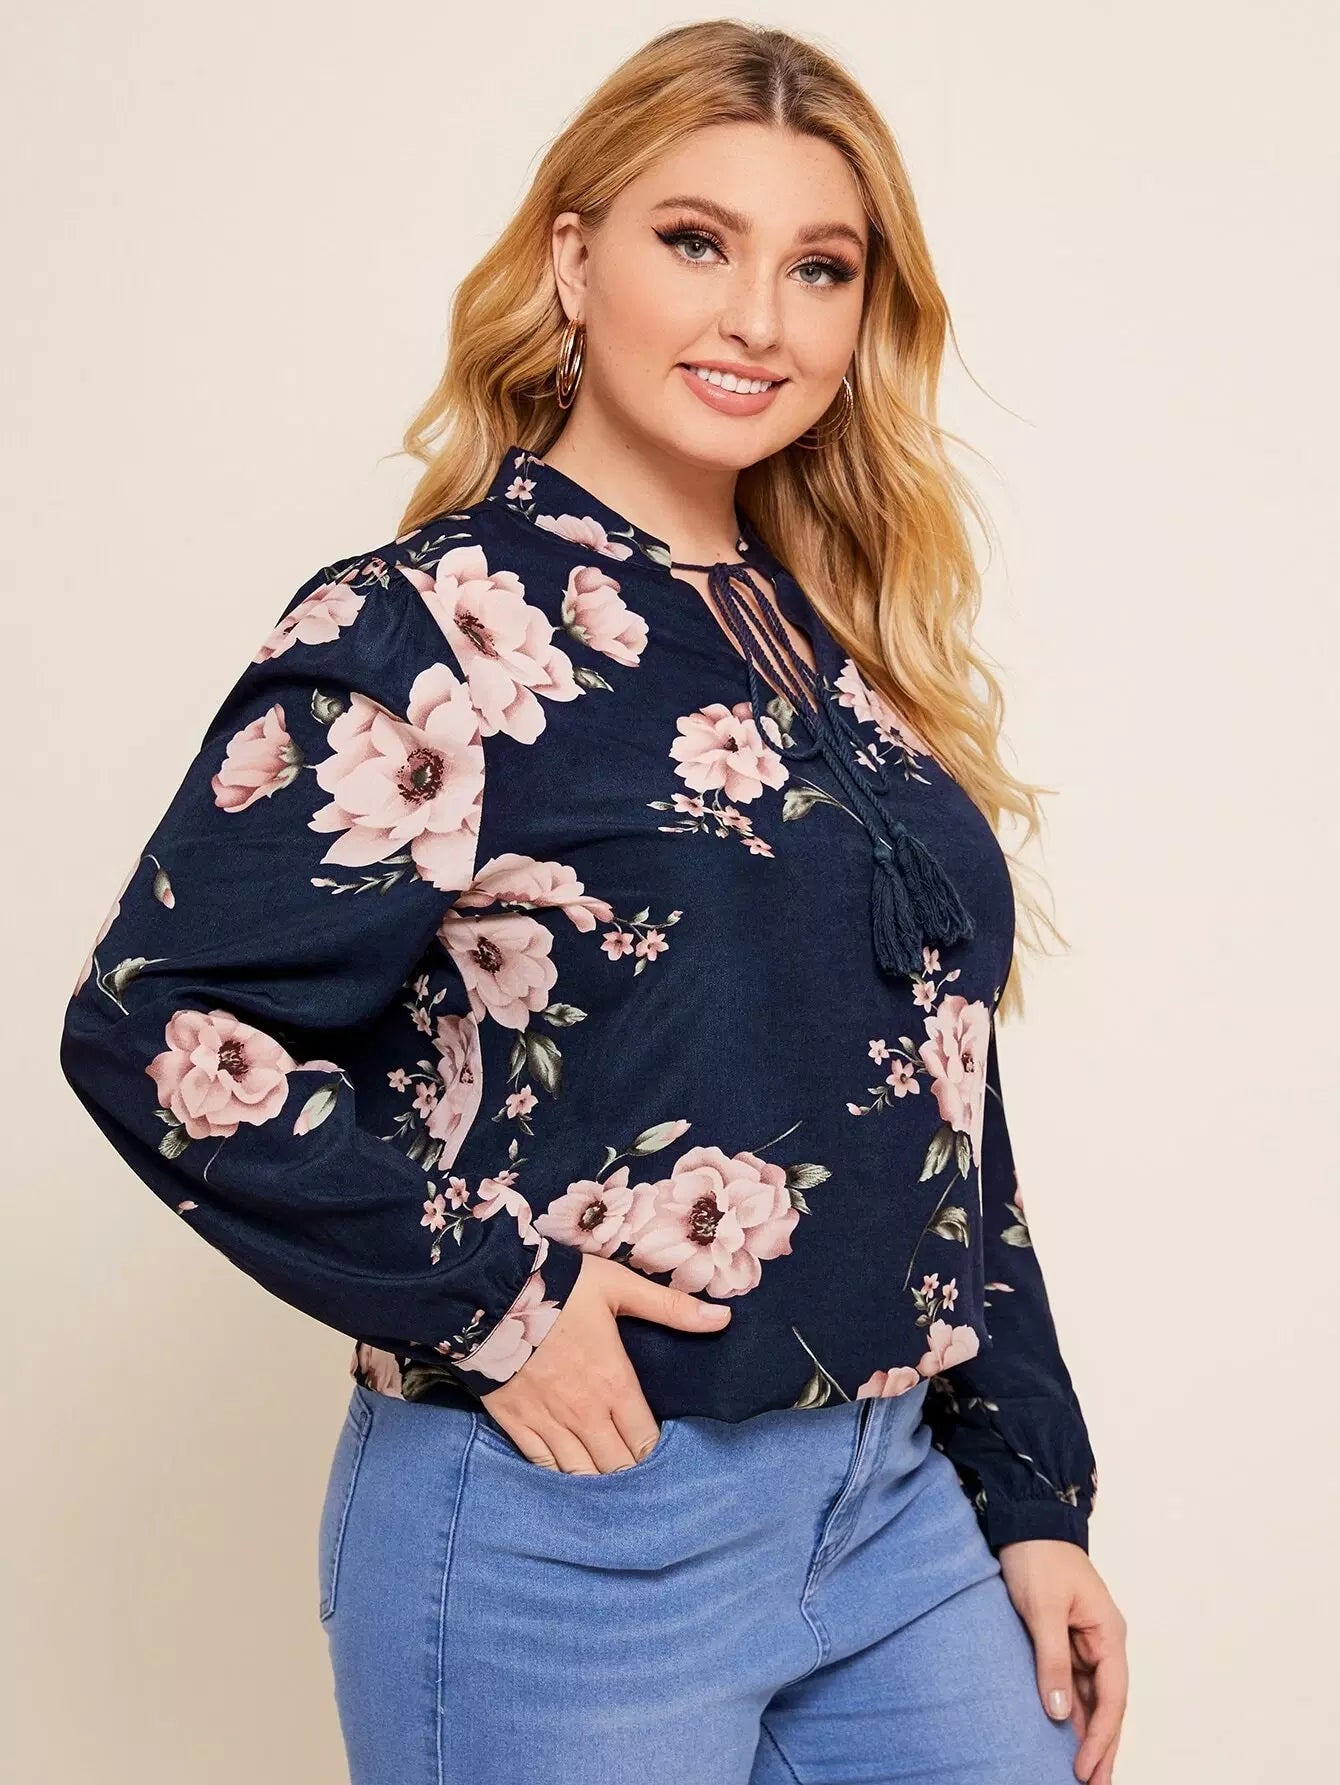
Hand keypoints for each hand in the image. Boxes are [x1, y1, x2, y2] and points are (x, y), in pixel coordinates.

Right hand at [477, 1253, 730, 1472]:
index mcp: (614, 1383)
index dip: (655, 1453)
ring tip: (608, 1478)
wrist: (487, 1292)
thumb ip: (671, 1307)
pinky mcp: (516, 1424)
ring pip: (581, 1474)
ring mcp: (548, 1422)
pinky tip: (569, 1476)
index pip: (645, 1441)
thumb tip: (723, 1319)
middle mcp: (584, 1413)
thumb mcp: (619, 1287)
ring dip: (597, 1478)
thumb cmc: (558, 1288)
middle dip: (630, 1471)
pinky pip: (542, 1466)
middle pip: (617, 1466)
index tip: (659, 1451)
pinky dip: (559, 1476)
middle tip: (635, 1468)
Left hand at [998, 1539, 1127, 1783]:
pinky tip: (1067, 1736)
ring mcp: (1085, 1642)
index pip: (1113, 1697)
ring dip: (1090, 1734)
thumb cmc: (1038, 1557)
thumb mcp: (1043, 1609)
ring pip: (1092, 1698)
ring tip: (1085, 1775)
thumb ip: (1052, 1661)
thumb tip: (1061, 1714)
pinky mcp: (1065, 1639)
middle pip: (1109, 1705)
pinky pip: (1074, 1683)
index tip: (1086, 1770)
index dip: (1101, 1737)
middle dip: (1103, 1747)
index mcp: (1108, 1633)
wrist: (1025, 1521)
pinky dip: (1073, 1711)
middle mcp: (1103, 1642)